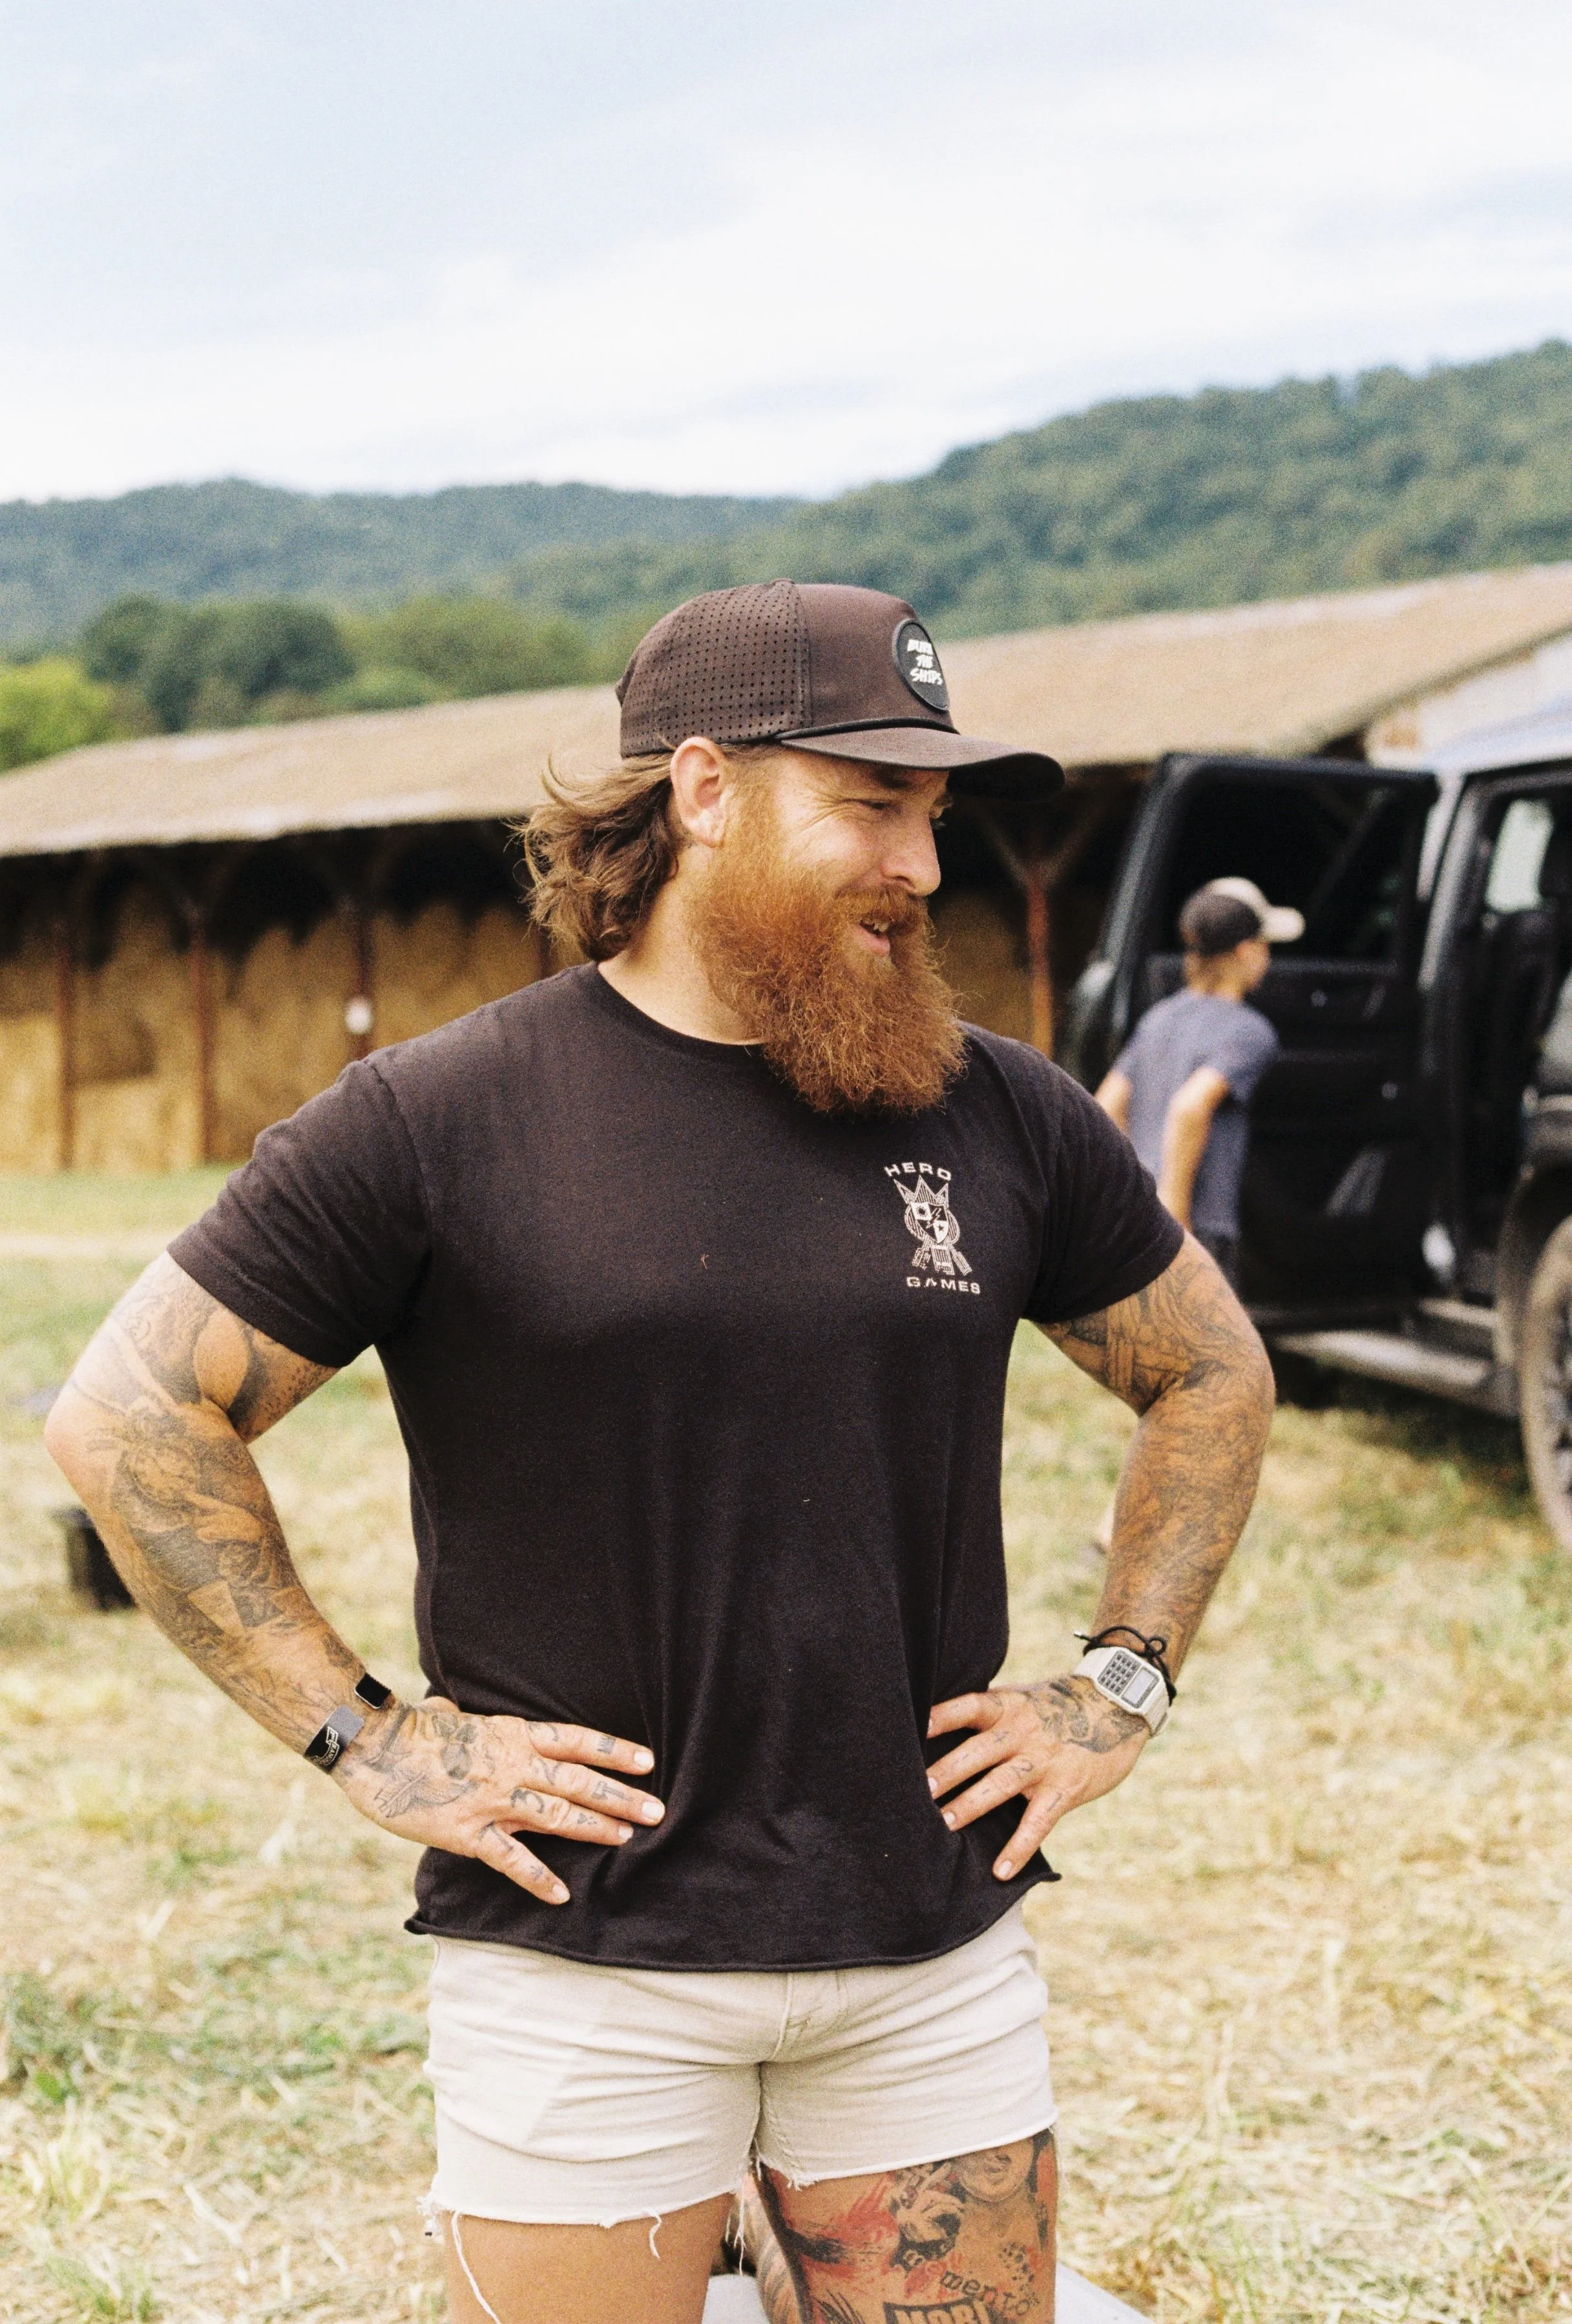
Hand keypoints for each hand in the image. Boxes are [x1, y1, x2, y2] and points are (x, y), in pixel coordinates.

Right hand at [334, 1696, 663, 1904]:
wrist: (373, 1746)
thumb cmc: (412, 1726)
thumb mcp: (454, 1712)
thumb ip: (472, 1720)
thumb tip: (459, 1709)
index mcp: (512, 1734)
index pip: (575, 1742)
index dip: (613, 1751)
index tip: (648, 1761)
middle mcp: (511, 1766)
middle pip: (577, 1781)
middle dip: (620, 1796)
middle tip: (657, 1811)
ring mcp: (491, 1801)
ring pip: (555, 1816)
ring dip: (594, 1828)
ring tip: (627, 1838)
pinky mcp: (467, 1833)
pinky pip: (509, 1859)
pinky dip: (537, 1879)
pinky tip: (561, 1895)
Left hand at [926, 1676, 1147, 1879]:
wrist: (1116, 1705)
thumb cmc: (1057, 1704)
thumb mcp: (1022, 1697)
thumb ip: (990, 1712)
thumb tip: (937, 1722)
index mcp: (1008, 1706)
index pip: (970, 1707)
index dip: (942, 1716)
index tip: (914, 1728)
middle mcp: (1023, 1731)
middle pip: (979, 1751)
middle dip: (947, 1772)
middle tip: (917, 1791)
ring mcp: (1045, 1760)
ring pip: (1002, 1784)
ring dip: (971, 1804)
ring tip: (944, 1824)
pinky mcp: (1066, 1787)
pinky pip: (1039, 1821)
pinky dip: (1019, 1847)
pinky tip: (1001, 1871)